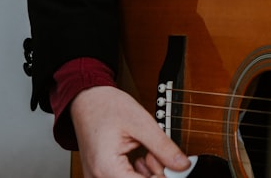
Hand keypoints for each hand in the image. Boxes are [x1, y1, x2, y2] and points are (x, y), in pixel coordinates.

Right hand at [70, 85, 191, 177]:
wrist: (88, 100)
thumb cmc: (108, 107)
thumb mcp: (142, 124)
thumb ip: (163, 147)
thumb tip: (182, 165)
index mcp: (107, 168)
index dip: (163, 176)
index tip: (175, 167)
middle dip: (154, 174)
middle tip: (156, 154)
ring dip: (146, 174)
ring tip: (147, 152)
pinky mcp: (100, 175)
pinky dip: (136, 172)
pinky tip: (139, 157)